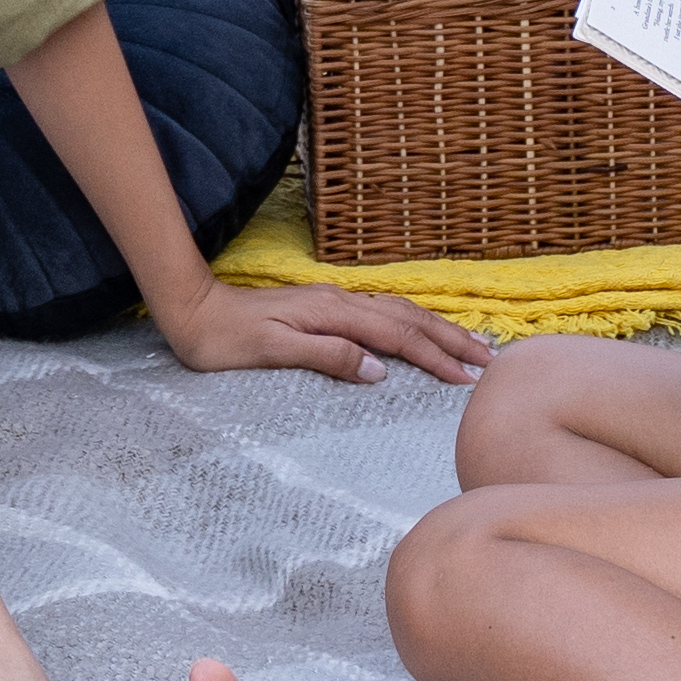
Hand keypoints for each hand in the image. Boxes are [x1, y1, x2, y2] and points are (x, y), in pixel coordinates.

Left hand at [142, 273, 485, 389]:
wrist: (192, 309)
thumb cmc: (225, 339)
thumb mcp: (272, 352)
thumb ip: (327, 356)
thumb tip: (379, 369)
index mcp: (333, 314)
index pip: (397, 337)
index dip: (435, 357)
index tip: (468, 378)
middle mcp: (339, 302)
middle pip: (408, 318)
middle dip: (451, 339)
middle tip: (488, 360)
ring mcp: (333, 302)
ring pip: (398, 311)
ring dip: (436, 328)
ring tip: (468, 344)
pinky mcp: (325, 308)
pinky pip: (382, 311)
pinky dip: (410, 321)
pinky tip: (417, 329)